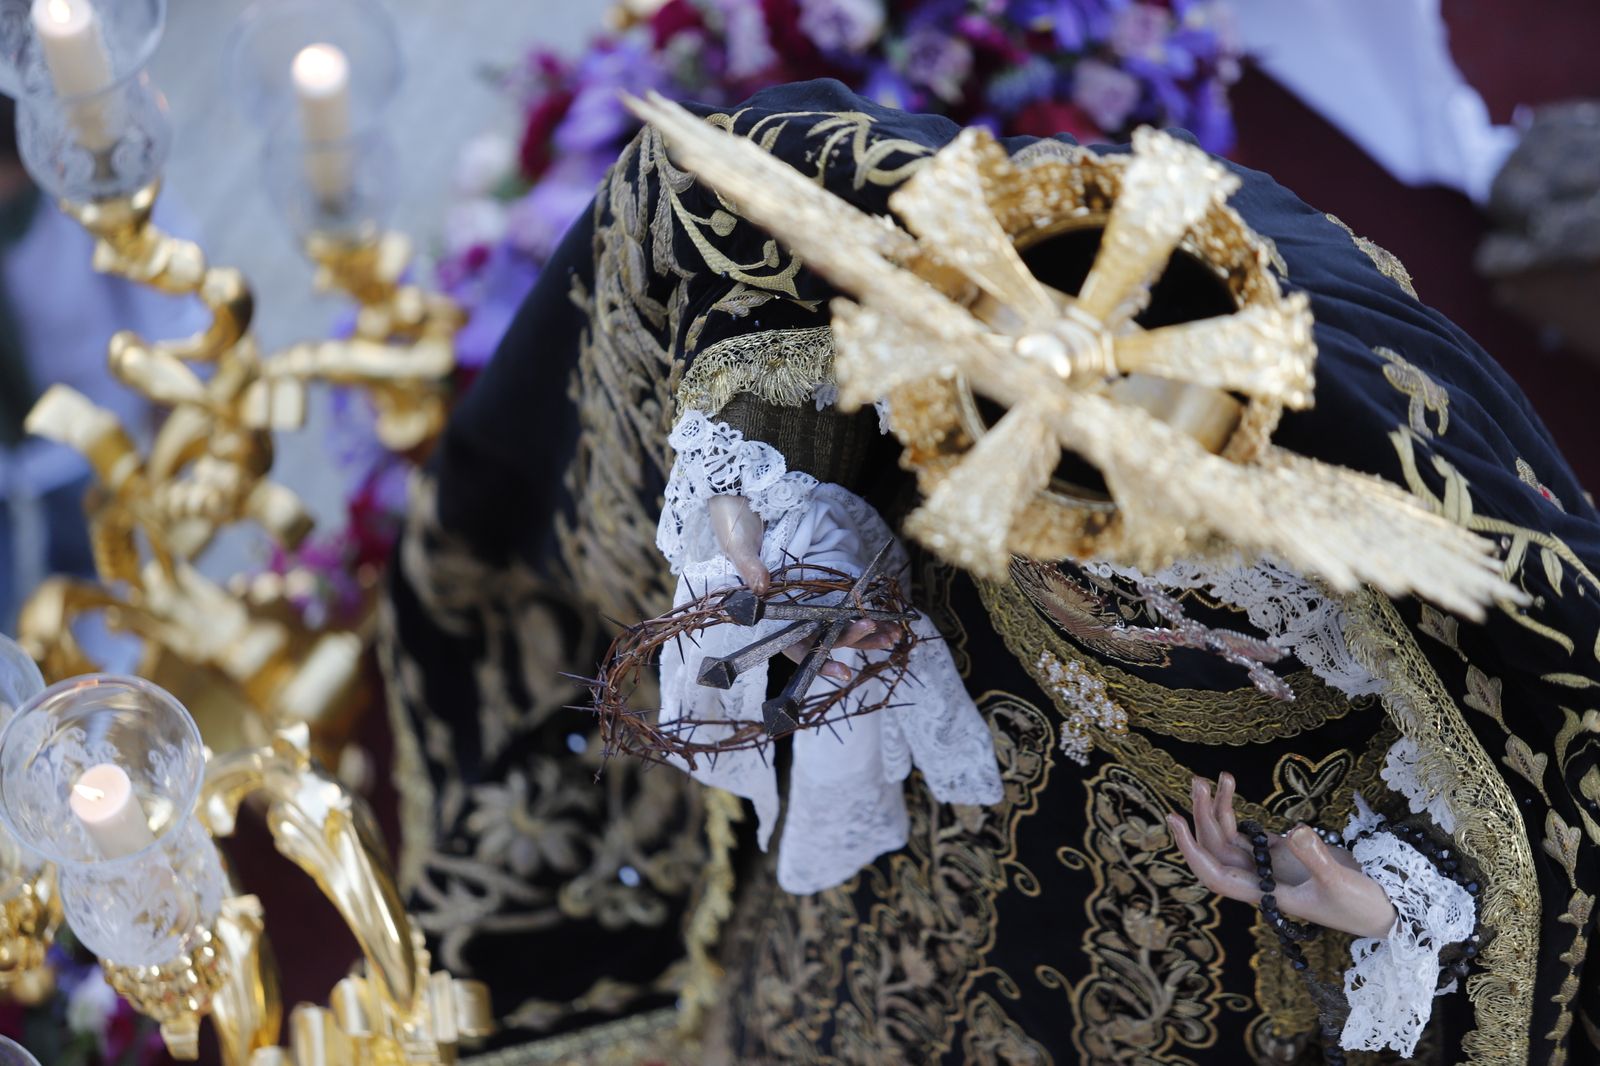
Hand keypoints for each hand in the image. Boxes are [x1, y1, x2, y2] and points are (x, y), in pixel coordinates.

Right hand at [707, 494, 902, 681]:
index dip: (817, 660)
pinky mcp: (823, 576)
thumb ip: (749, 565)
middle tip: (883, 638)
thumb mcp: (737, 543)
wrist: (742, 494)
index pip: (793, 646)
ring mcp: (809, 592)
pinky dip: (867, 605)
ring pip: (841, 620)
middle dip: (855, 640)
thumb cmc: (733, 522)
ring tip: (894, 633)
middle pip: (825, 635)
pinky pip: (848, 596)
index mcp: (768, 611)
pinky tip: (889, 612)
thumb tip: (761, 586)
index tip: (843, 669)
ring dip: (868, 629)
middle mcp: (791, 607)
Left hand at [1167, 773, 1397, 939]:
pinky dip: (1235, 812)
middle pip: (1218, 849)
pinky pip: (1247, 832)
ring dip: (1217, 809)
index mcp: (1265, 894)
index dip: (1193, 852)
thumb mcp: (1341, 883)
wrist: (1385, 909)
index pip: (1216, 875)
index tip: (1177, 822)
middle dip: (1202, 817)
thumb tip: (1295, 830)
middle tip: (1197, 782)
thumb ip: (1316, 858)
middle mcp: (1260, 880)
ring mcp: (1269, 865)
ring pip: (1229, 838)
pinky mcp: (1282, 853)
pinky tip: (1228, 788)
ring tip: (1213, 777)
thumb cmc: (1363, 907)